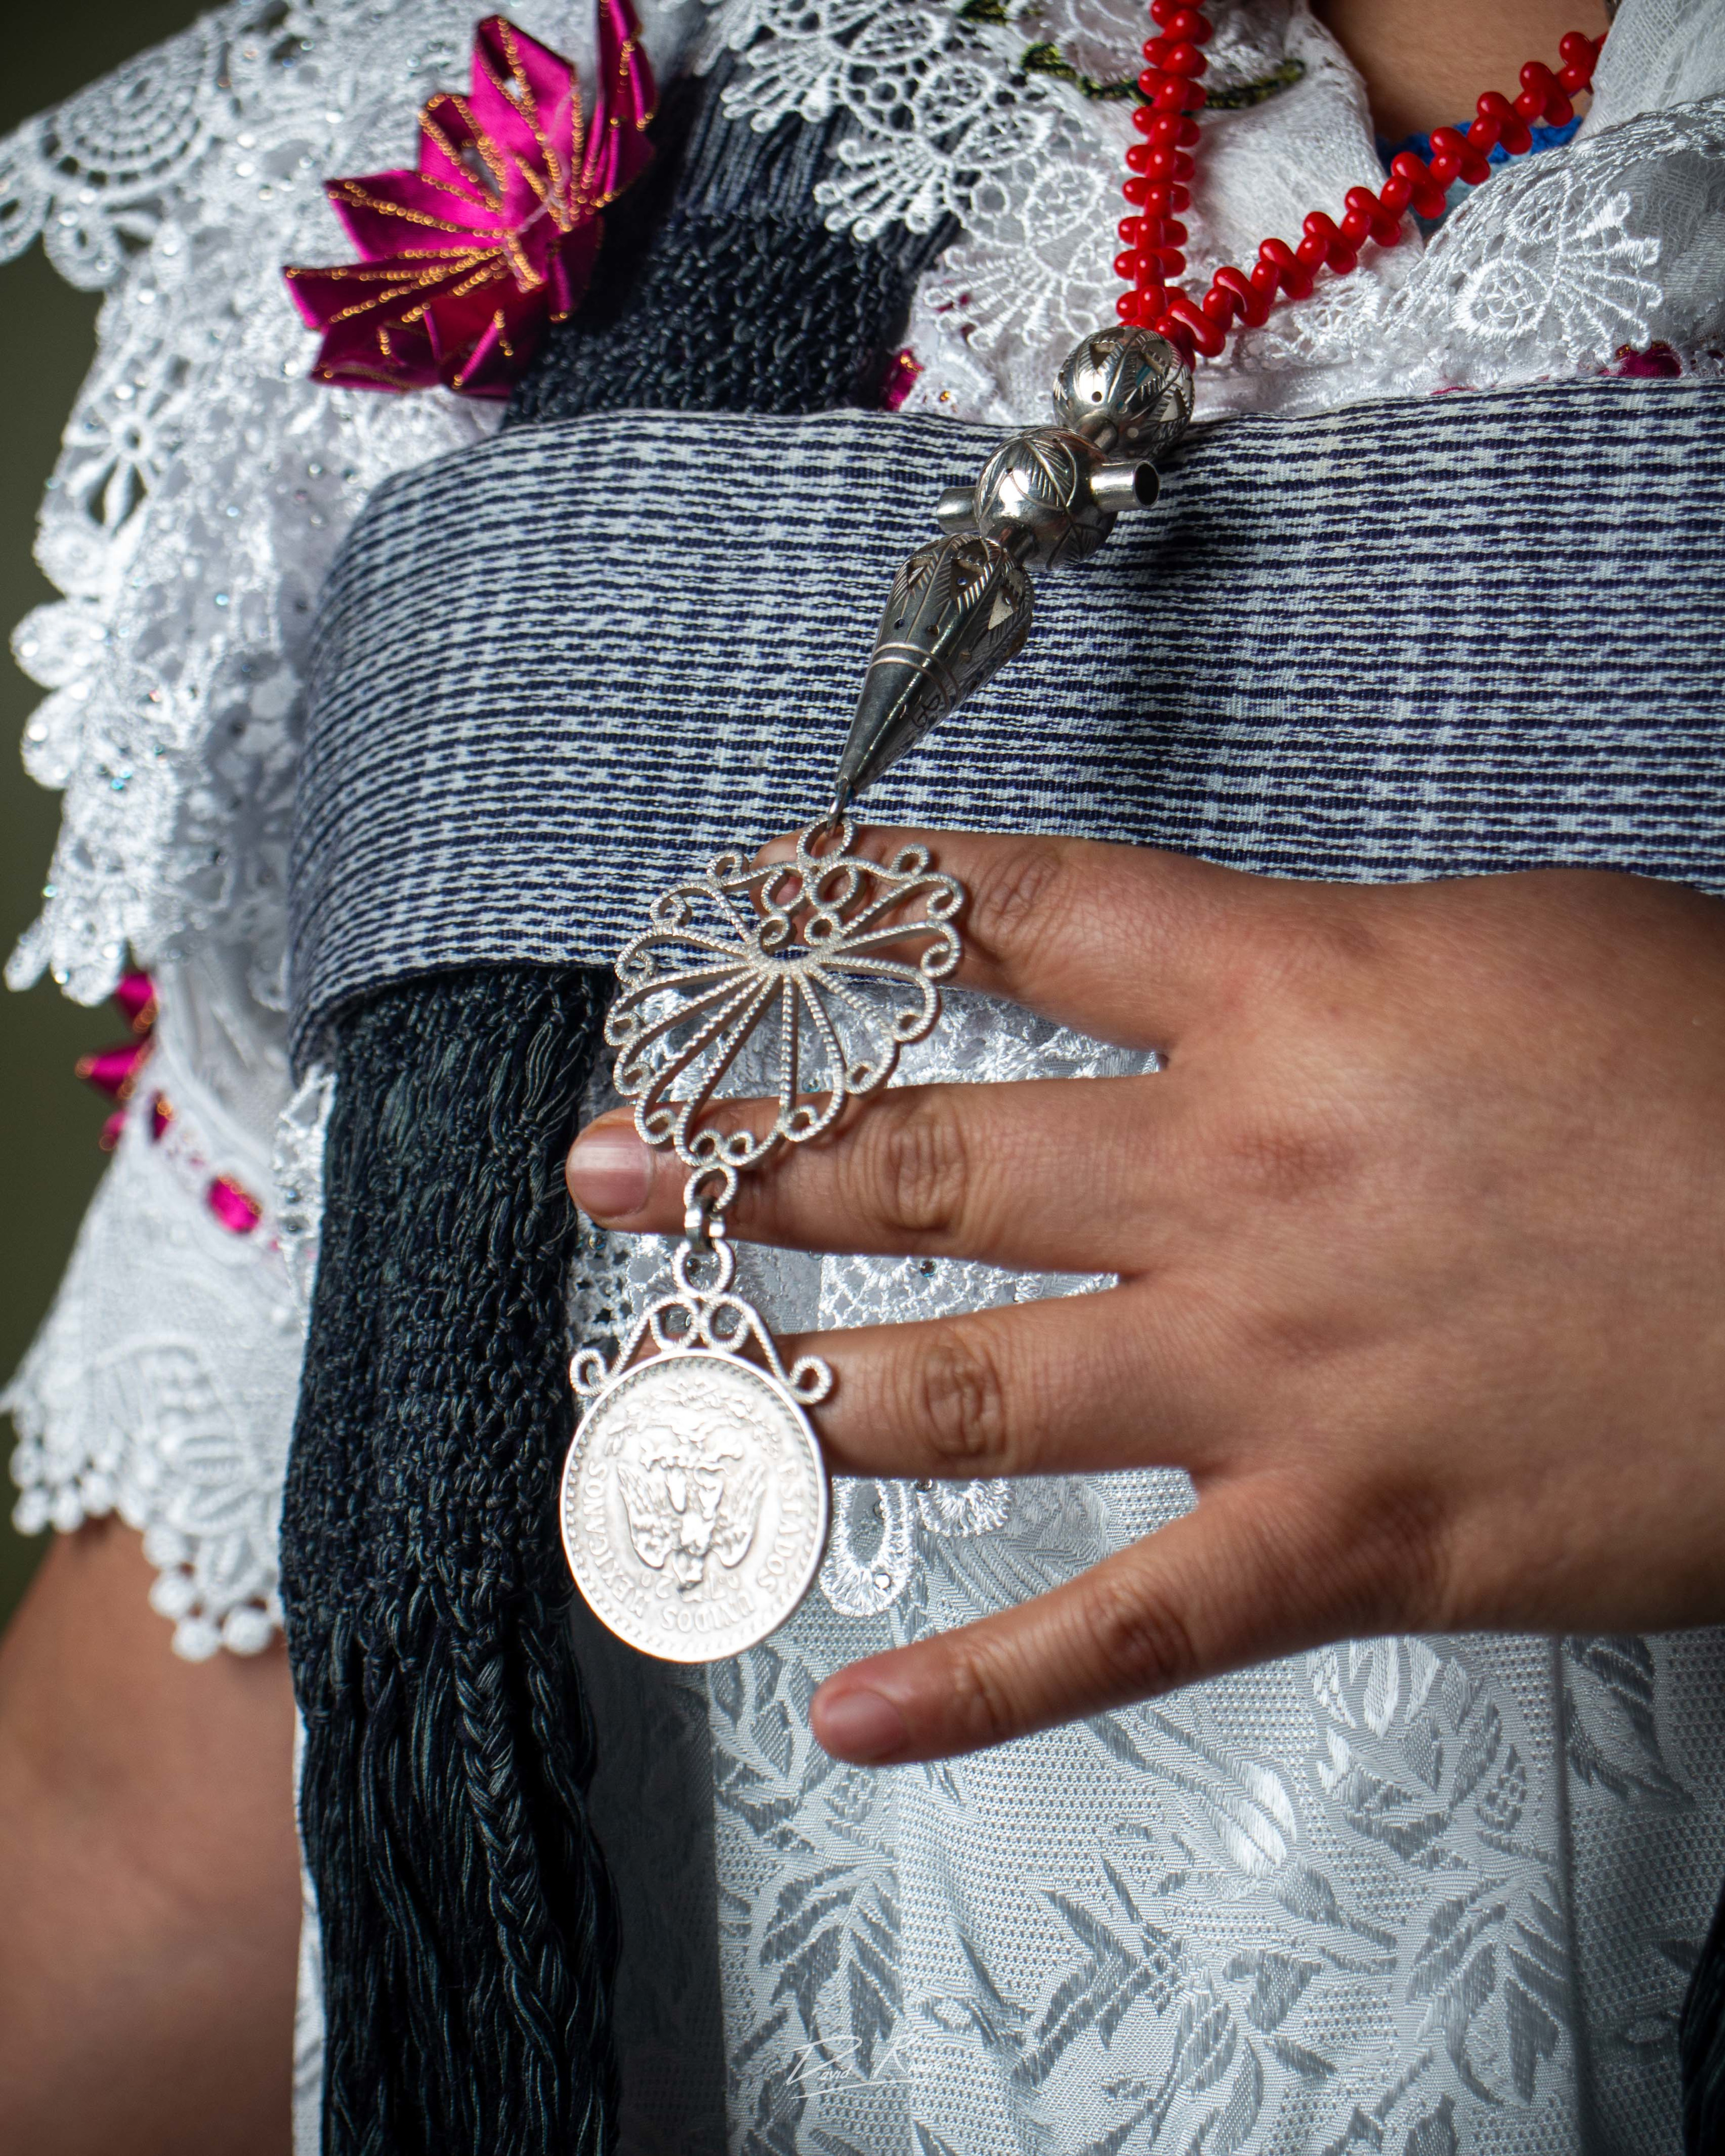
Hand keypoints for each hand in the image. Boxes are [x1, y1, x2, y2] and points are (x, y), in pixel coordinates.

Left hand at [566, 833, 1724, 1765]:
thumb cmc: (1719, 1085)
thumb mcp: (1520, 954)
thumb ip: (1343, 972)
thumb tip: (1231, 987)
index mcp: (1292, 996)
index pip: (1019, 922)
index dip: (868, 905)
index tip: (756, 912)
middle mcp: (1236, 1176)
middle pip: (930, 1154)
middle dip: (746, 1157)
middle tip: (604, 1164)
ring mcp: (1269, 1369)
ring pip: (968, 1383)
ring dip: (790, 1383)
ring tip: (656, 1386)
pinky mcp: (1339, 1537)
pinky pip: (1121, 1626)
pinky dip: (980, 1683)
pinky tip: (851, 1715)